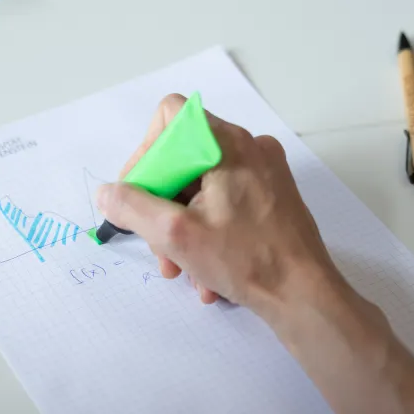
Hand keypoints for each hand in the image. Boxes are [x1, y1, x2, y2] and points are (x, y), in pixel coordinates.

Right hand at [98, 94, 344, 321]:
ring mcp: (264, 173)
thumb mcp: (175, 234)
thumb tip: (108, 193)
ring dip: (182, 229)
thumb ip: (132, 207)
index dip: (146, 153)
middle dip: (161, 206)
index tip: (139, 194)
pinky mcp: (273, 198)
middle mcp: (248, 148)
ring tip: (180, 269)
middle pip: (183, 159)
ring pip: (202, 188)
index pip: (169, 118)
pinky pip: (225, 204)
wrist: (305, 295)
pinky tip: (206, 277)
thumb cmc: (247, 260)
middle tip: (157, 245)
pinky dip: (208, 235)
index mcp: (226, 144)